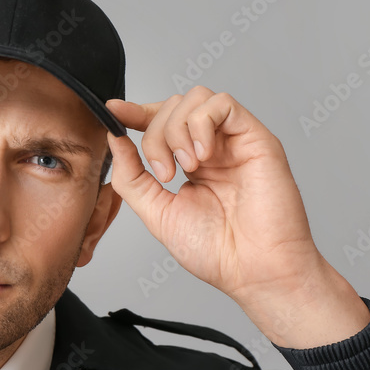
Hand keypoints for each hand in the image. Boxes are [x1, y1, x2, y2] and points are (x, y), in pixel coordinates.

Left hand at [104, 87, 368, 346]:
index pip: (160, 121)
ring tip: (185, 168)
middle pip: (173, 106)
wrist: (254, 271)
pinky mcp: (256, 138)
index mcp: (190, 164)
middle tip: (163, 174)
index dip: (135, 112)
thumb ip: (132, 176)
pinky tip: (201, 158)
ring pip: (196, 98)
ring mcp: (234, 142)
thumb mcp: (157, 211)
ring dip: (177, 129)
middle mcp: (213, 148)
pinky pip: (222, 104)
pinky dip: (201, 124)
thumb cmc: (217, 252)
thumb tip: (114, 138)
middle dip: (155, 133)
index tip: (113, 112)